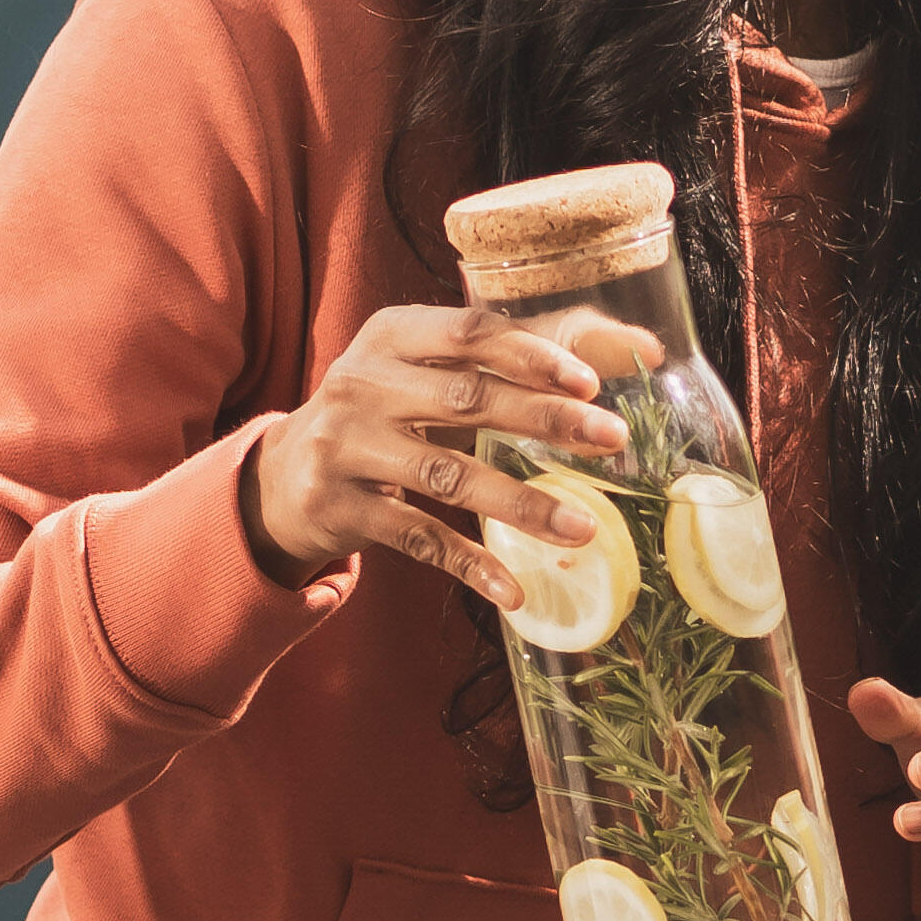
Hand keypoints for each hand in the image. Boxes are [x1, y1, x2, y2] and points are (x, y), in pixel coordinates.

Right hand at [246, 301, 639, 604]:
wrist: (282, 475)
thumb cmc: (382, 412)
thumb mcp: (424, 369)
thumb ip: (512, 357)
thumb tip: (638, 346)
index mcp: (390, 335)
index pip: (468, 332)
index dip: (531, 355)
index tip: (589, 383)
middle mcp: (362, 383)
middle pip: (466, 399)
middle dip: (545, 420)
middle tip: (611, 440)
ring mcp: (345, 446)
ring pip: (448, 475)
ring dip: (522, 504)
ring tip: (583, 528)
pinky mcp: (339, 507)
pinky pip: (417, 538)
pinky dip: (469, 563)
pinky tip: (513, 588)